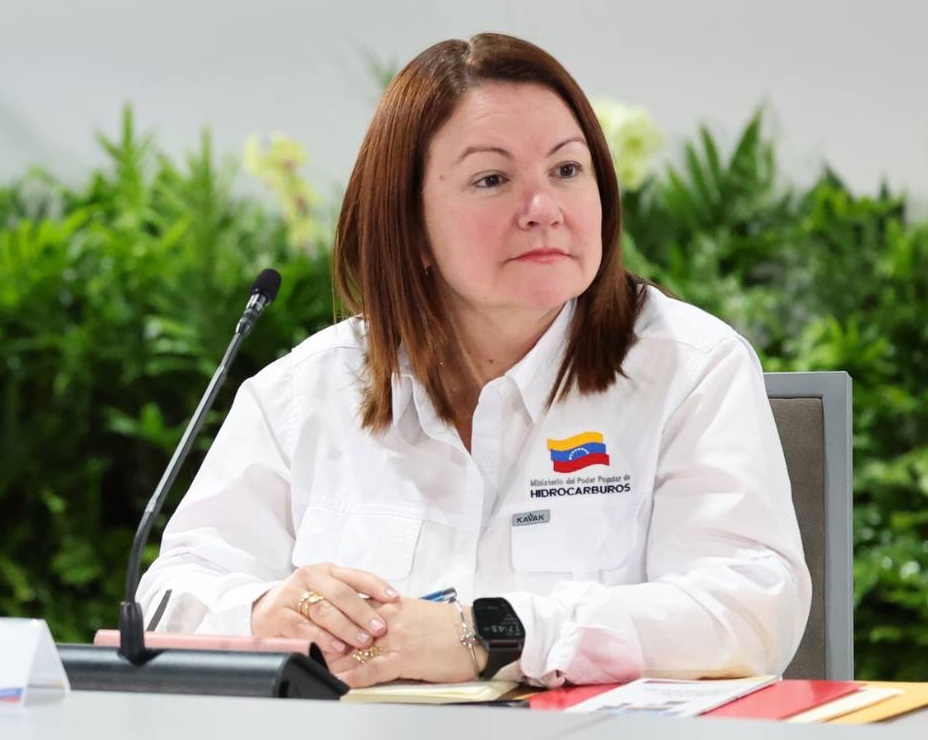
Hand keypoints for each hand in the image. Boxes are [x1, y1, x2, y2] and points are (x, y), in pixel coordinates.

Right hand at [251, 562, 398, 661]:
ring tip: (362, 640)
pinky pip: (305, 628)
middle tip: (379, 628)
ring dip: (346, 627)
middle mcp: (309, 577)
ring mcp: (292, 595)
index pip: (355, 575)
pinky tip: (337, 647)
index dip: (376, 586)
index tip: (394, 598)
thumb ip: (349, 598)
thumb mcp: (325, 593)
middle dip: (363, 612)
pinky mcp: (278, 615)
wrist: (261, 609)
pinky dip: (323, 638)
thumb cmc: (302, 603)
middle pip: (341, 593)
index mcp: (326, 570)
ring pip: (324, 610)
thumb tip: (385, 610)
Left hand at [326, 598, 486, 687]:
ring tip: (312, 665)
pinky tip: (339, 681)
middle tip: (302, 643)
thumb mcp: (416, 612)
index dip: (330, 616)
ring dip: (332, 658)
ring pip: (355, 648)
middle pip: (348, 626)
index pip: (352, 608)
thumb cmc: (449, 626)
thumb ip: (391, 614)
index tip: (311, 622)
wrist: (475, 634)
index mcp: (392, 605)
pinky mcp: (405, 658)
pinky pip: (372, 669)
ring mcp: (396, 639)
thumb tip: (370, 621)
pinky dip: (353, 676)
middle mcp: (390, 619)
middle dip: (324, 636)